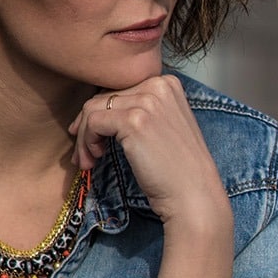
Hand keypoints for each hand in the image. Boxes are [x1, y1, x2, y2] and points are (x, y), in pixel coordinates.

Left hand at [69, 74, 230, 236]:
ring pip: (92, 109)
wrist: (193, 194)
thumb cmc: (176, 169)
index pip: (118, 90)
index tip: (93, 138)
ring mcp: (147, 101)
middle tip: (86, 154)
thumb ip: (138, 111)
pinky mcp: (134, 121)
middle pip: (102, 97)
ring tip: (88, 160)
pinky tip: (96, 159)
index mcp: (166, 83)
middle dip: (87, 127)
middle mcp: (158, 85)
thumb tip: (94, 110)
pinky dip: (87, 142)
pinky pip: (92, 122)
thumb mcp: (161, 126)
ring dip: (84, 137)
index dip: (100, 114)